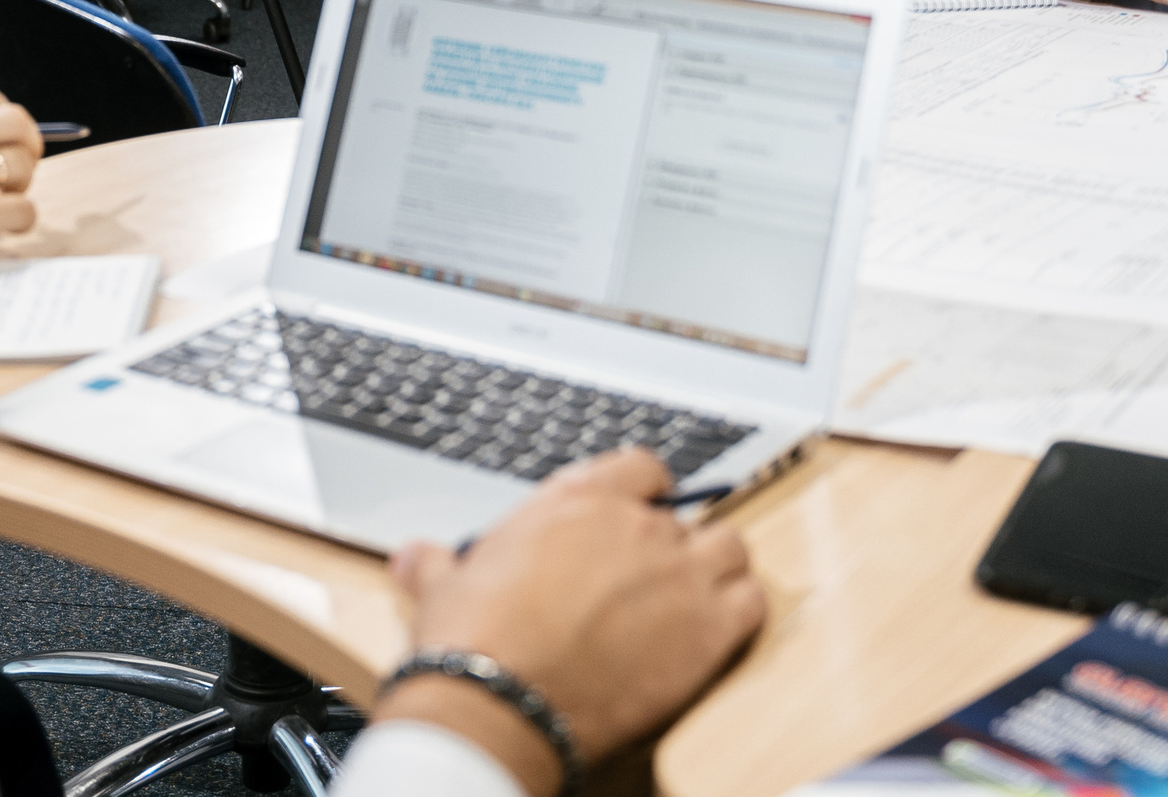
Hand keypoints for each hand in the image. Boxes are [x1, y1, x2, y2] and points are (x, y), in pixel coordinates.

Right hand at [0, 81, 42, 281]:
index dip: (6, 114)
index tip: (7, 131)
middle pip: (16, 123)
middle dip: (28, 143)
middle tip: (22, 162)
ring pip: (21, 165)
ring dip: (23, 182)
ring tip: (8, 196)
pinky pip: (21, 210)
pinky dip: (24, 217)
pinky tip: (11, 224)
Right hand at [377, 449, 765, 796]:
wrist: (500, 699)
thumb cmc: (471, 638)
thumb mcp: (444, 584)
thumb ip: (438, 562)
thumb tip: (414, 558)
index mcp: (577, 499)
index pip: (640, 468)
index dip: (644, 493)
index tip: (638, 514)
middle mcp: (635, 525)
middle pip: (684, 516)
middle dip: (671, 546)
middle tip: (648, 581)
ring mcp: (678, 574)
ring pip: (729, 547)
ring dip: (716, 569)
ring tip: (693, 600)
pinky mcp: (707, 630)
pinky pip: (752, 601)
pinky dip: (741, 612)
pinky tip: (719, 631)